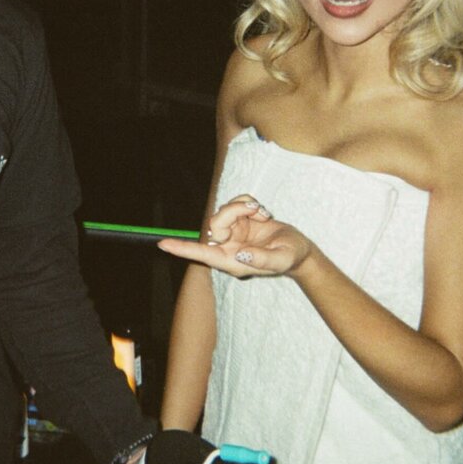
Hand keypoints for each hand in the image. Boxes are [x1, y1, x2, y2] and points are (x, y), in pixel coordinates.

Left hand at [159, 195, 312, 278]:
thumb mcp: (282, 259)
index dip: (182, 248)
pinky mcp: (239, 220)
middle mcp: (228, 247)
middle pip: (214, 224)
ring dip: (243, 206)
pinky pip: (233, 203)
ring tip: (263, 213)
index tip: (163, 244)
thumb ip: (261, 259)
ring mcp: (233, 232)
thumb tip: (239, 252)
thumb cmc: (291, 258)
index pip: (202, 254)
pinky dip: (247, 202)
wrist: (299, 250)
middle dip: (232, 212)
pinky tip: (262, 212)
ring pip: (223, 210)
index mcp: (232, 261)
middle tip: (256, 210)